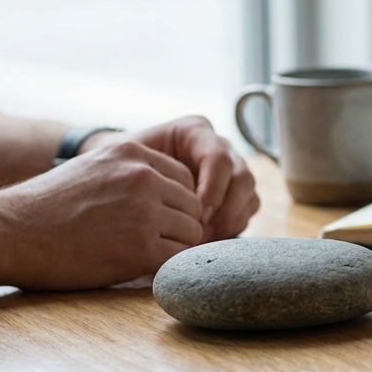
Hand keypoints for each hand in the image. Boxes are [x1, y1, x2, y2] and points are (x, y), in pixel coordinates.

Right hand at [0, 140, 205, 289]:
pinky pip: (178, 261)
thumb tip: (163, 194)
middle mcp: (143, 176)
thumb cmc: (44, 207)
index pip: (185, 178)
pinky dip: (166, 270)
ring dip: (171, 249)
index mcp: (133, 152)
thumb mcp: (91, 168)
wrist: (9, 232)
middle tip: (147, 245)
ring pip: (192, 234)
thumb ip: (129, 173)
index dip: (173, 205)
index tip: (153, 222)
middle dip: (176, 228)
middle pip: (193, 207)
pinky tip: (140, 271)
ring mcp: (144, 211)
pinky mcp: (140, 248)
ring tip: (137, 256)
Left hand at [82, 115, 258, 241]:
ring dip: (231, 220)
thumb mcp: (129, 162)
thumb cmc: (121, 170)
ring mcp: (230, 170)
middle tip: (203, 230)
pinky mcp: (233, 194)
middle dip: (225, 208)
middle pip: (242, 176)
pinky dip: (233, 227)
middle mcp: (218, 147)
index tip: (197, 214)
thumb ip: (151, 174)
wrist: (121, 179)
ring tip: (205, 238)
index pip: (218, 158)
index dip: (212, 188)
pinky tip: (209, 240)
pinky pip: (248, 210)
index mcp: (195, 131)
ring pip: (249, 194)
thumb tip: (174, 206)